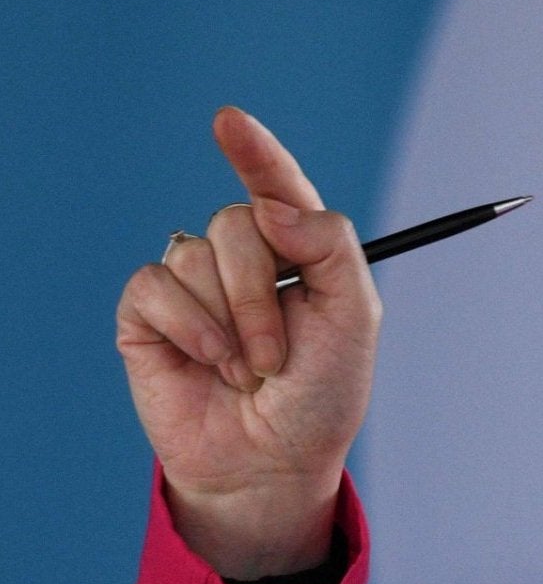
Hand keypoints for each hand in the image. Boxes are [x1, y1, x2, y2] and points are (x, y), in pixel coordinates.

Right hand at [116, 108, 381, 579]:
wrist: (273, 462)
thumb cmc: (321, 394)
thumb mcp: (354, 319)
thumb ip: (332, 248)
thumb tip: (273, 206)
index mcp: (297, 252)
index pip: (275, 188)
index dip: (254, 152)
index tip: (229, 121)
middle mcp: (242, 260)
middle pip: (237, 221)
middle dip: (262, 289)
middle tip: (278, 354)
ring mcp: (192, 285)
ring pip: (196, 253)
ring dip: (233, 319)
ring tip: (249, 369)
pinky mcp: (147, 316)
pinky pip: (155, 286)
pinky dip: (192, 327)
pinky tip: (211, 364)